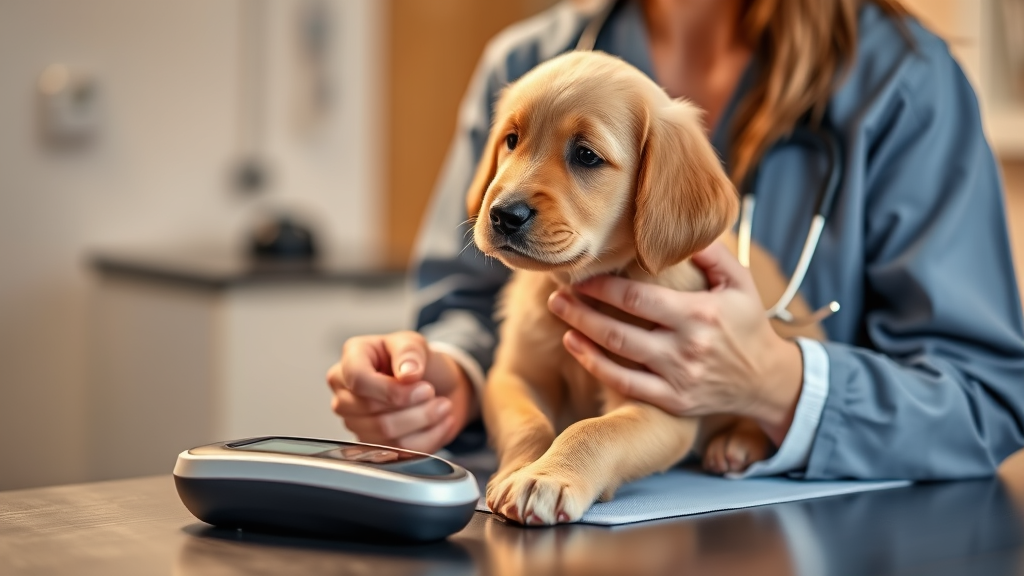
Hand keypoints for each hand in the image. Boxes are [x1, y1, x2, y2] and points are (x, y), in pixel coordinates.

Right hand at [326, 331, 477, 452]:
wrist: (432, 383)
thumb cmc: (415, 361)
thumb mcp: (414, 343)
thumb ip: (409, 353)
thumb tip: (407, 374)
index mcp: (351, 360)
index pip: (358, 379)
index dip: (391, 389)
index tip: (421, 384)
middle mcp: (345, 393)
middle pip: (372, 411)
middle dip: (413, 405)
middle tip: (434, 392)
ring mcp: (355, 423)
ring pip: (386, 434)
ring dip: (423, 421)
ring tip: (443, 406)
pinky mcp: (371, 447)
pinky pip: (399, 452)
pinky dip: (428, 438)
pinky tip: (440, 423)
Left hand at [546, 242, 803, 445]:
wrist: (767, 381)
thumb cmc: (748, 324)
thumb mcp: (740, 282)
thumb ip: (710, 253)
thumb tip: (677, 231)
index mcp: (700, 315)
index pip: (639, 298)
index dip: (604, 286)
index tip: (583, 274)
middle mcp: (685, 348)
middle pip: (618, 328)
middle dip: (581, 309)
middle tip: (558, 292)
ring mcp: (676, 378)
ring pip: (616, 355)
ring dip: (581, 332)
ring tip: (560, 312)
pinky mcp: (671, 400)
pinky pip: (624, 383)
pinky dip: (594, 363)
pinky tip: (574, 344)